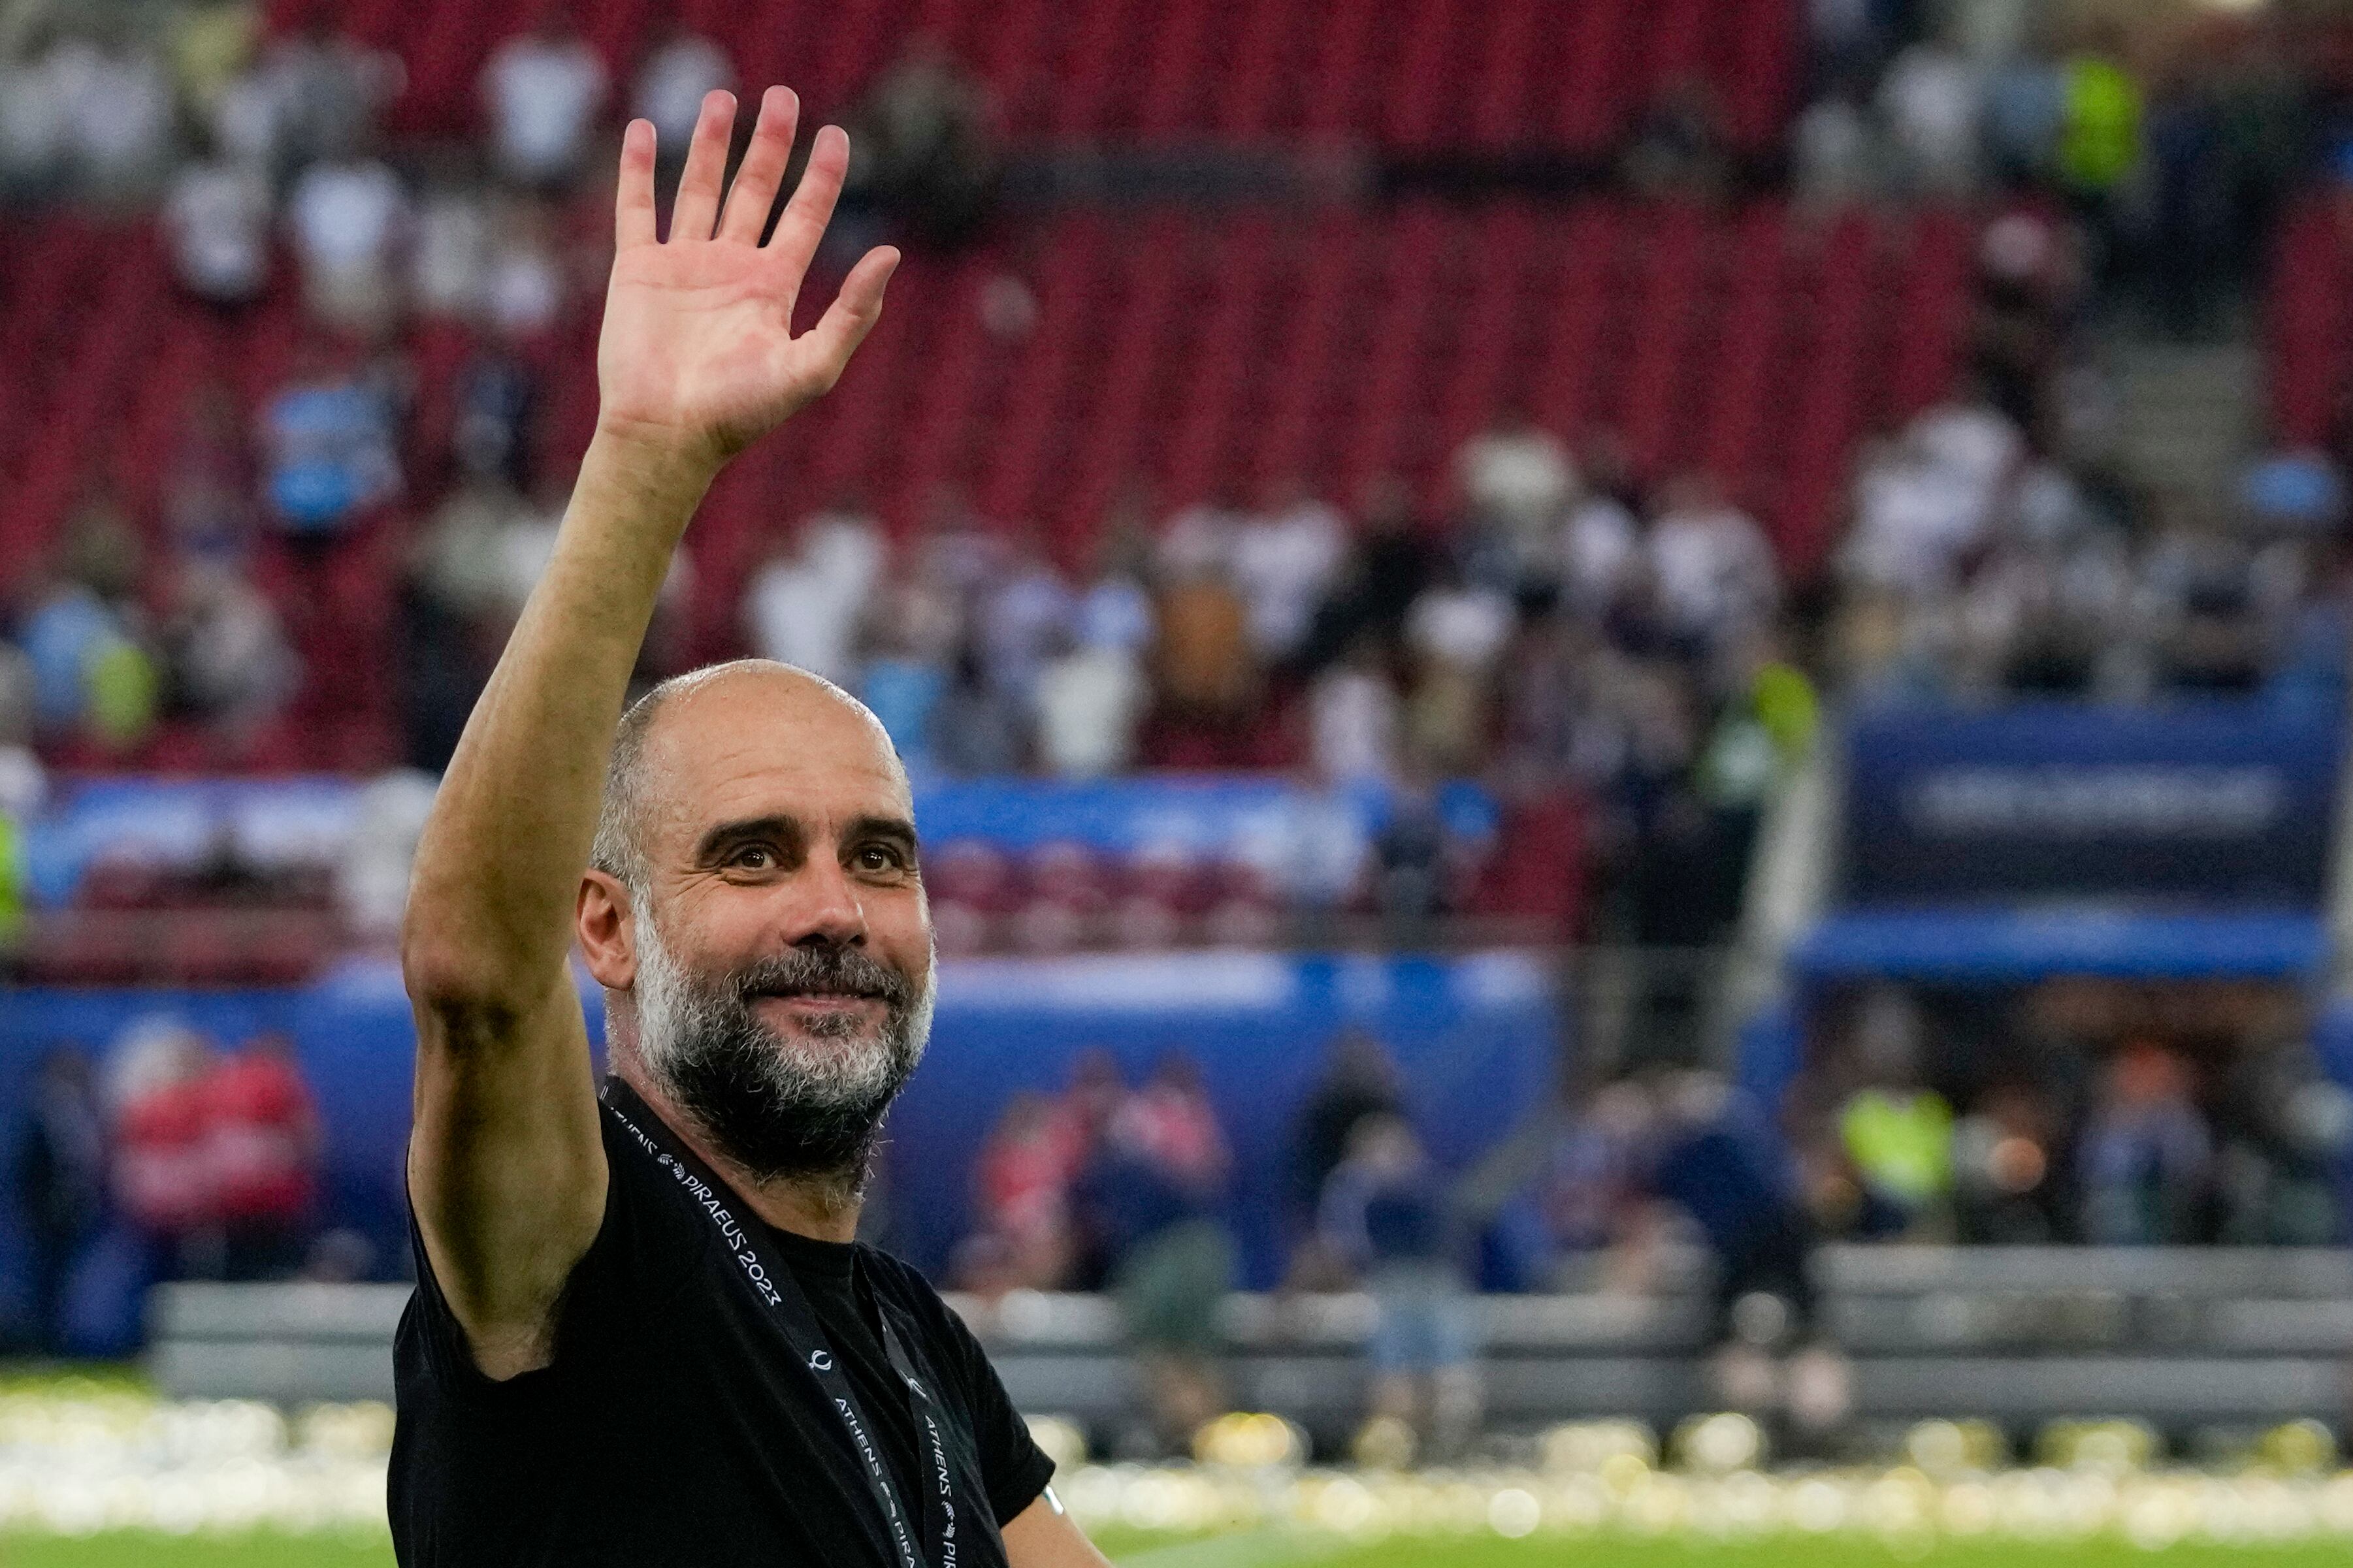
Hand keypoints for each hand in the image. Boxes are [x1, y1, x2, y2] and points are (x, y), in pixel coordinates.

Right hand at [596, 87, 898, 470]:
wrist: (668, 435)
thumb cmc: (740, 413)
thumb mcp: (811, 367)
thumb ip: (852, 314)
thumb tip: (892, 254)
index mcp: (772, 287)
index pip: (805, 216)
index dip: (822, 176)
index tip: (836, 135)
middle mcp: (731, 268)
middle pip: (756, 190)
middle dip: (770, 144)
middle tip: (783, 96)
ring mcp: (684, 266)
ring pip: (701, 189)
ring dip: (712, 144)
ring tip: (724, 98)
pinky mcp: (639, 272)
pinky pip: (638, 210)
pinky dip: (639, 171)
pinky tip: (646, 131)